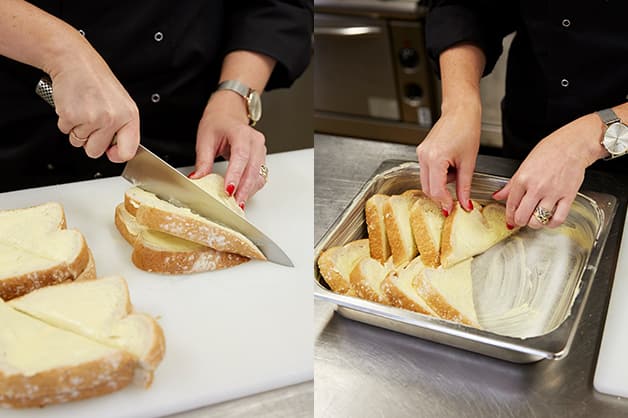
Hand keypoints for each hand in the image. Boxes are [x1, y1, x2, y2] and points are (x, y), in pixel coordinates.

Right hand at [51, 41, 139, 161]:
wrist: (75, 61)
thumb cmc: (96, 80)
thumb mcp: (121, 102)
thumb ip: (122, 127)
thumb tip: (116, 151)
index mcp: (129, 116)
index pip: (128, 151)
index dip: (116, 155)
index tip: (110, 152)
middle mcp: (113, 118)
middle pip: (96, 151)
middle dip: (89, 140)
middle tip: (90, 121)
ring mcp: (93, 118)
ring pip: (78, 142)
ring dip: (76, 129)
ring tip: (82, 110)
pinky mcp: (72, 115)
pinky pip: (65, 131)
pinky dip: (65, 121)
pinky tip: (73, 105)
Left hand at [191, 90, 266, 208]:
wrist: (229, 112)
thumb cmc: (219, 121)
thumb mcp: (206, 138)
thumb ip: (203, 161)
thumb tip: (197, 179)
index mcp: (241, 133)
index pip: (241, 156)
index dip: (235, 175)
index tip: (229, 190)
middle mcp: (255, 142)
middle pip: (252, 169)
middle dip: (243, 190)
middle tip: (234, 204)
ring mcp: (261, 150)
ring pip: (258, 175)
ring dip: (248, 191)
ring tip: (237, 204)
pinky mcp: (261, 159)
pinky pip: (260, 176)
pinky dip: (251, 188)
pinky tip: (243, 195)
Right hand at [416, 102, 481, 214]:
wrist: (460, 111)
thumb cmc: (466, 129)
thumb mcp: (469, 162)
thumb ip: (465, 186)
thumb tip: (465, 203)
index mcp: (436, 158)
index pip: (436, 190)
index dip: (445, 202)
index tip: (452, 209)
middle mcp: (424, 156)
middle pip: (427, 188)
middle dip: (441, 195)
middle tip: (455, 199)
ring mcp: (421, 153)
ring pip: (425, 181)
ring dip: (440, 184)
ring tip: (456, 172)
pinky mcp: (422, 152)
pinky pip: (426, 171)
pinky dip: (437, 175)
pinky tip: (450, 166)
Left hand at [492, 114, 606, 228]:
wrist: (573, 145)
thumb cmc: (550, 151)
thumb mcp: (524, 165)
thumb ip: (511, 185)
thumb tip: (498, 196)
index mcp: (523, 179)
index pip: (511, 205)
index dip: (509, 216)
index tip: (510, 219)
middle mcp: (536, 187)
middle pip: (522, 216)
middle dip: (519, 222)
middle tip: (521, 220)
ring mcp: (553, 193)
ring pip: (538, 221)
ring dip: (534, 224)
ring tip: (534, 219)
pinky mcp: (568, 197)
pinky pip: (558, 219)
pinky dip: (551, 224)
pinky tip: (549, 219)